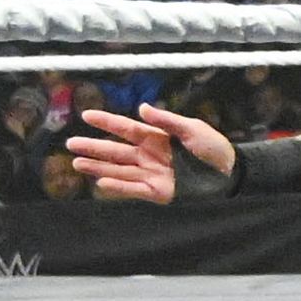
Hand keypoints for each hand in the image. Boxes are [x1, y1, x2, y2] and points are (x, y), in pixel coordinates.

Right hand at [67, 104, 229, 203]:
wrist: (230, 173)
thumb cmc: (213, 148)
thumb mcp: (193, 129)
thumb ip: (167, 121)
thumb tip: (142, 109)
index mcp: (156, 138)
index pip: (126, 129)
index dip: (107, 122)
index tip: (87, 115)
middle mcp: (149, 156)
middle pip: (116, 151)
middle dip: (94, 147)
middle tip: (70, 144)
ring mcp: (152, 174)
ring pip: (119, 170)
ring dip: (98, 168)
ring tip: (76, 164)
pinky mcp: (158, 192)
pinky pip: (134, 189)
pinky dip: (118, 187)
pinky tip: (100, 183)